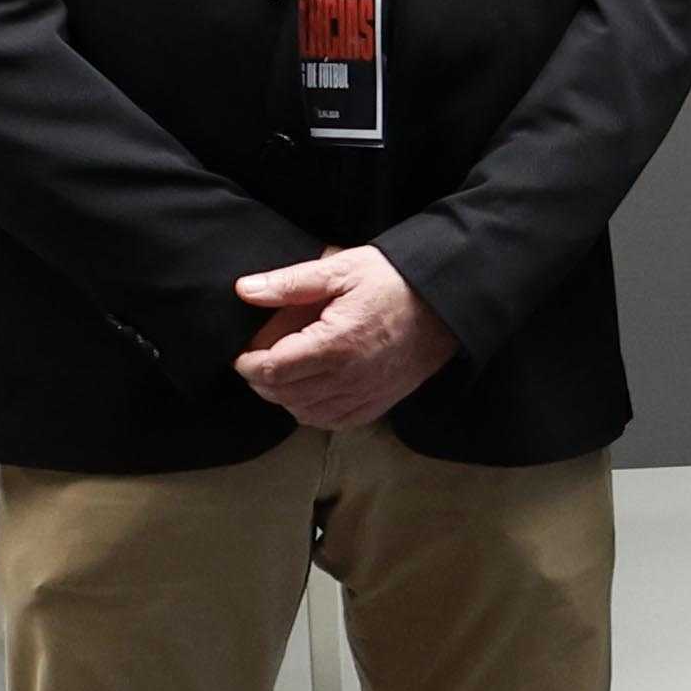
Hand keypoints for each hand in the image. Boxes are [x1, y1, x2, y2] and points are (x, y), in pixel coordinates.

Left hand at [233, 248, 456, 432]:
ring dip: (285, 398)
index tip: (243, 352)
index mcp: (335, 344)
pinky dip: (314, 412)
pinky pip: (334, 421)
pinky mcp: (379, 403)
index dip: (247, 364)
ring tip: (284, 375)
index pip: (272, 370)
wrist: (447, 303)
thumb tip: (244, 290)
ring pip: (305, 413)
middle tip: (258, 360)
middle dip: (262, 381)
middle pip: (284, 395)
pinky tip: (311, 392)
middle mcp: (349, 377)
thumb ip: (291, 282)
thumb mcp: (341, 269)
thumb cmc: (394, 281)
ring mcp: (366, 394)